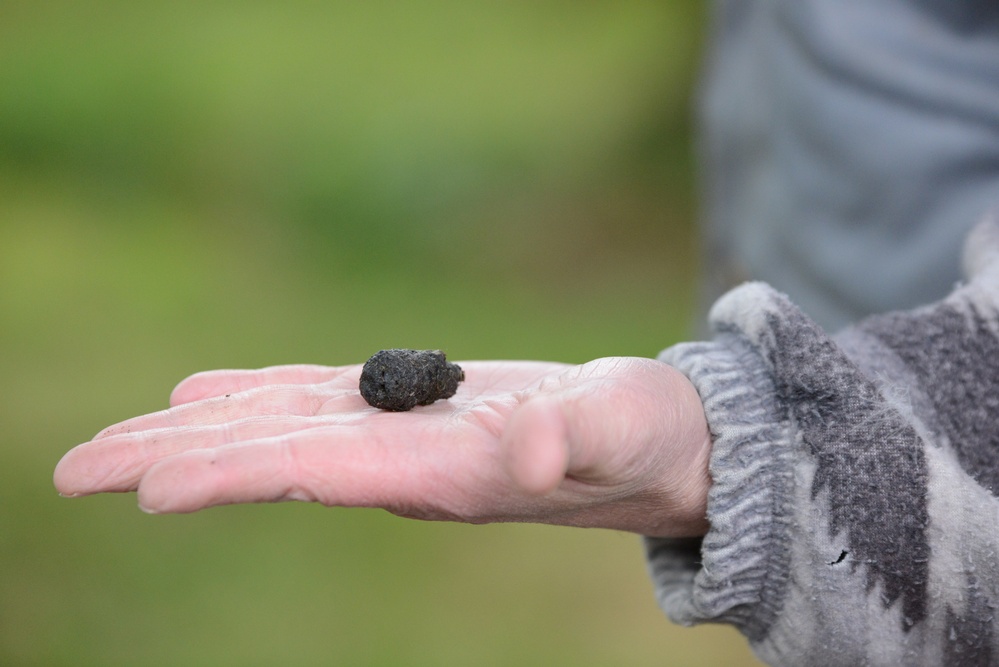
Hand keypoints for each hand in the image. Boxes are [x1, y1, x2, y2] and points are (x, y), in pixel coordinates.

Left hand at [54, 357, 711, 536]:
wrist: (657, 448)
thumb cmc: (647, 441)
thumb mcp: (620, 433)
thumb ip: (573, 442)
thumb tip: (535, 457)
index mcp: (440, 473)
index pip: (315, 473)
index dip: (231, 474)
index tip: (144, 487)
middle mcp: (404, 464)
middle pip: (271, 457)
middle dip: (176, 461)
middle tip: (75, 472)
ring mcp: (403, 437)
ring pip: (283, 427)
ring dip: (200, 430)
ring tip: (124, 437)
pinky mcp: (416, 409)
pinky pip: (318, 402)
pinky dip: (258, 397)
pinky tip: (210, 396)